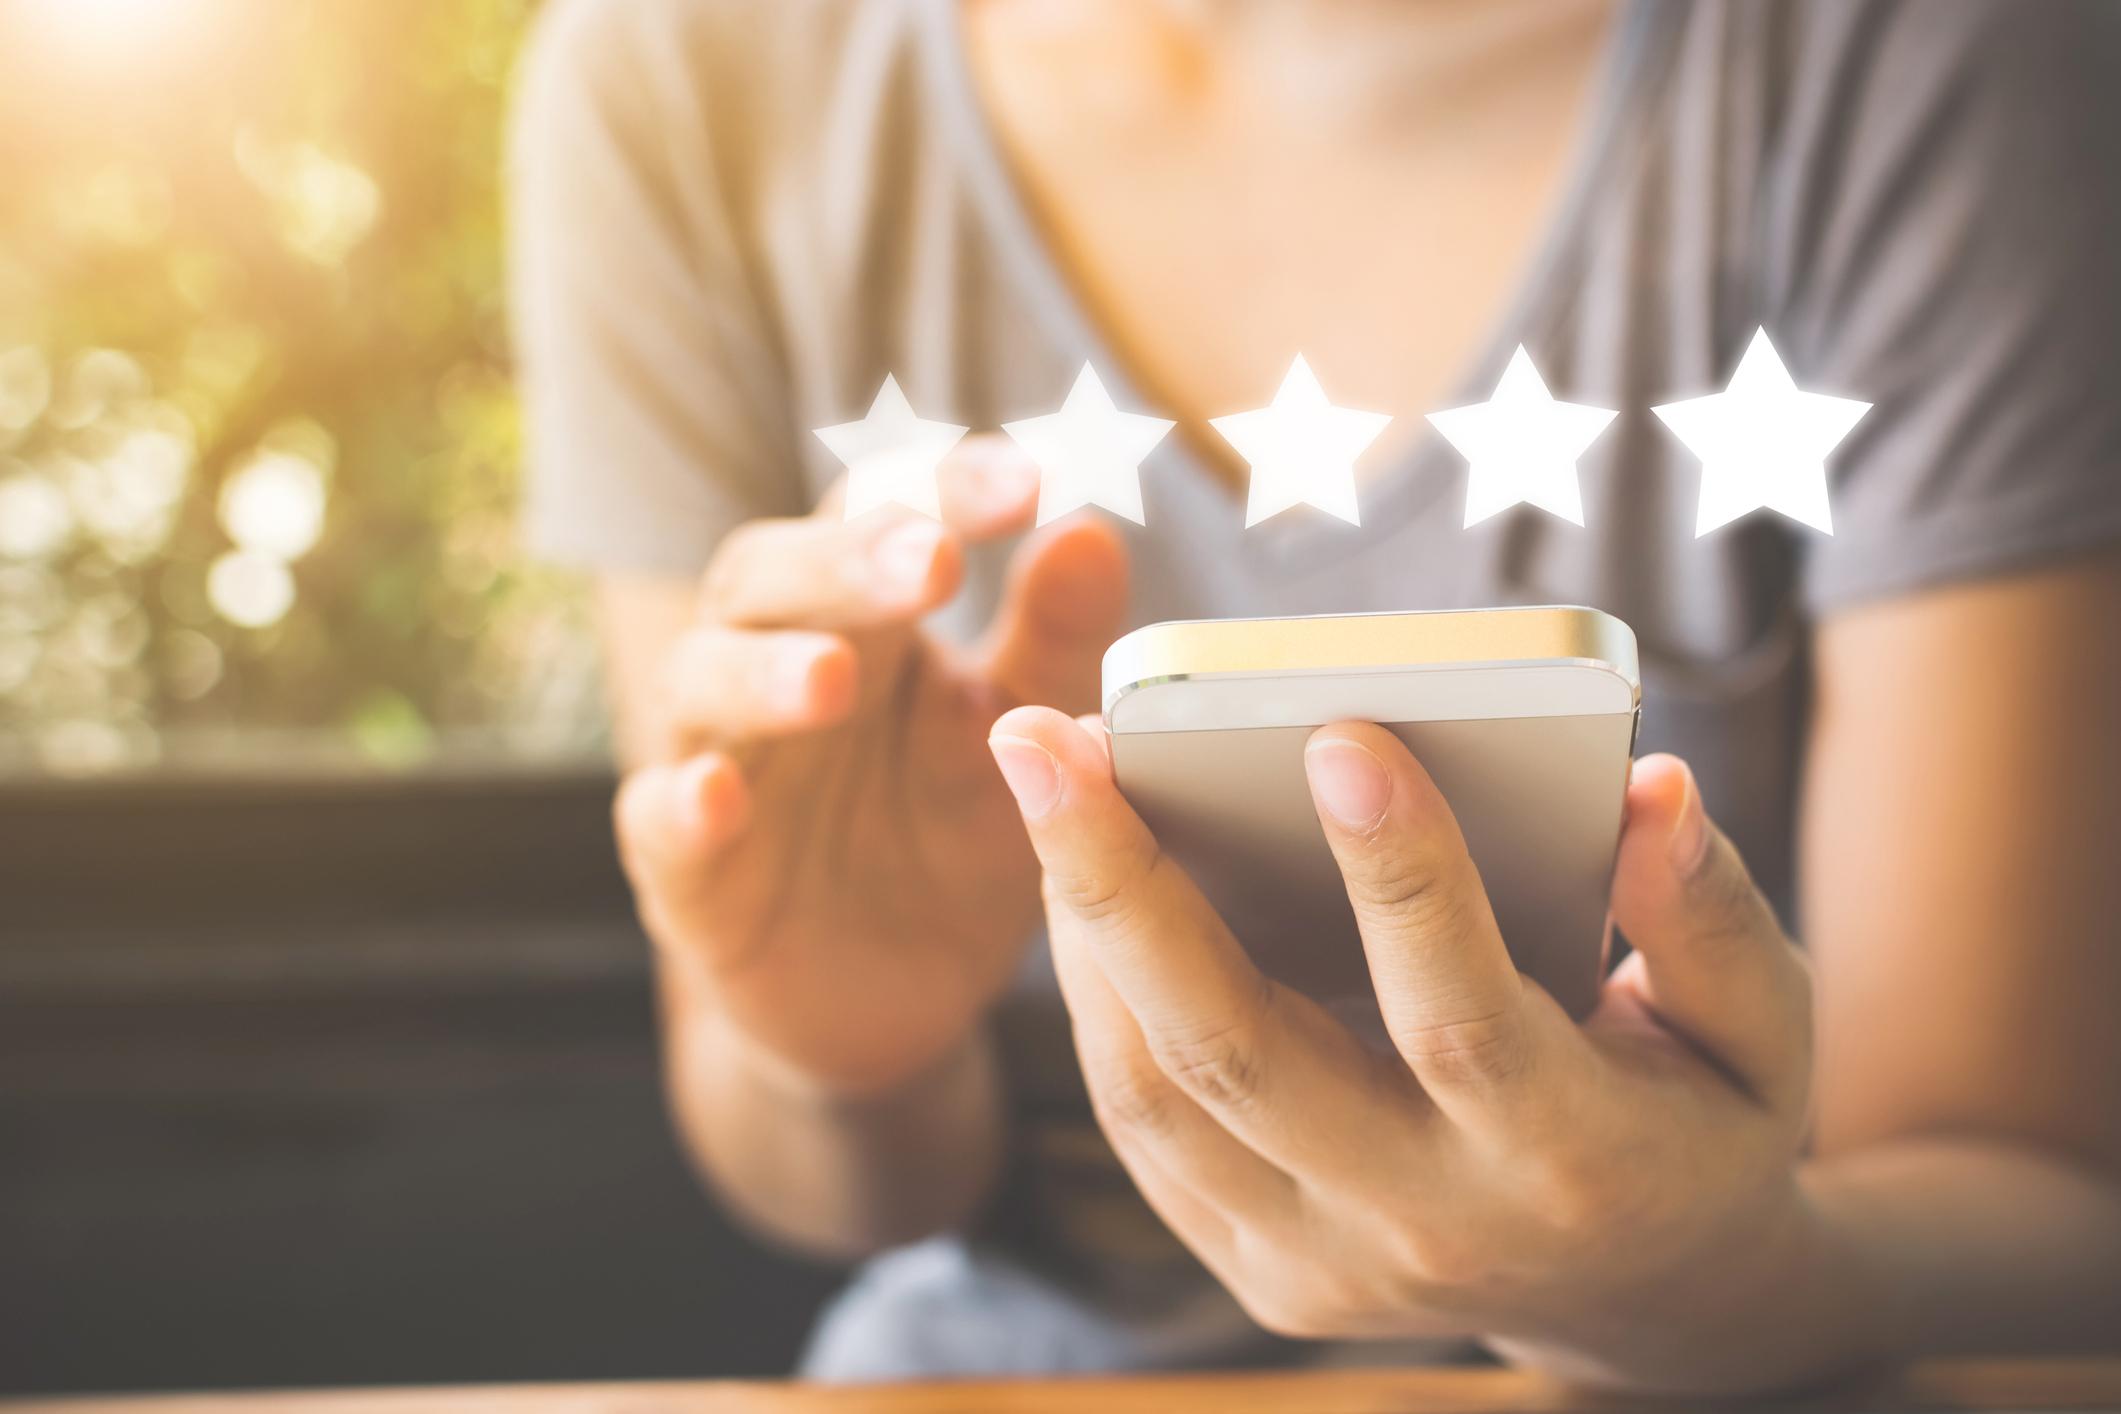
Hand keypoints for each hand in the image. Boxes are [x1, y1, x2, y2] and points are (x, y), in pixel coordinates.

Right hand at [614, 441, 1127, 1097]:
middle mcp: (772, 663)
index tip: (1029, 482)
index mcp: (865, 616)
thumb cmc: (955, 834)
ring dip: (761, 671)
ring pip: (702, 682)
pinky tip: (720, 795)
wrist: (901, 997)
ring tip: (833, 680)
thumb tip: (1094, 530)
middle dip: (844, 560)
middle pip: (772, 576)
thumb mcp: (1026, 740)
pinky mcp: (687, 873)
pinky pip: (657, 824)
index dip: (945, 489)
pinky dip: (682, 805)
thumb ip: (1055, 640)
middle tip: (929, 558)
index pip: (883, 516)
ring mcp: (719, 761)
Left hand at [987, 708, 1839, 1391]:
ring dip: (1081, 925)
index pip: (1459, 1014)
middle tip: (1044, 735)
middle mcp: (1424, 1223)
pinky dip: (1094, 997)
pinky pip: (1143, 1127)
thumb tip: (1648, 789)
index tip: (1337, 731)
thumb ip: (1709, 917)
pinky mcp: (1258, 1262)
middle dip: (1124, 882)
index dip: (1402, 875)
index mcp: (1566, 1159)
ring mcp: (1322, 1261)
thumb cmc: (1698, 1124)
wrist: (1643, 1302)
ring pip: (1156, 1091)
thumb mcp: (1760, 1033)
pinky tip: (1075, 874)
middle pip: (1237, 1053)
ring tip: (1044, 777)